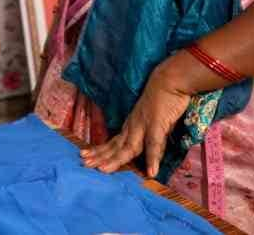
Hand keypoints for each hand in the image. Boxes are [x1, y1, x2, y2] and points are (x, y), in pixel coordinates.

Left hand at [79, 62, 191, 177]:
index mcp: (131, 126)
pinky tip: (151, 172)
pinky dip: (152, 159)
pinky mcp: (157, 125)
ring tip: (104, 171)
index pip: (113, 142)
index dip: (100, 151)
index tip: (85, 157)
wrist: (169, 80)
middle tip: (84, 165)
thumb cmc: (161, 99)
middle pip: (115, 146)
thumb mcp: (152, 119)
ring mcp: (144, 126)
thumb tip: (147, 150)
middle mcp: (133, 127)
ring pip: (128, 147)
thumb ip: (149, 135)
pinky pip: (154, 145)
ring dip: (116, 160)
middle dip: (100, 157)